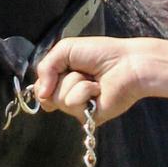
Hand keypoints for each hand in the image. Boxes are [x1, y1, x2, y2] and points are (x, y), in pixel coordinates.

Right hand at [32, 37, 150, 123]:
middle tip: (81, 71)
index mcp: (64, 80)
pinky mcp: (89, 117)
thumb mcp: (65, 49)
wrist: (127, 63)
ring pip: (58, 99)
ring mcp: (79, 108)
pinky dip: (84, 91)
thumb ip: (45, 67)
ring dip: (75, 82)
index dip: (43, 83)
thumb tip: (40, 94)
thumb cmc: (102, 53)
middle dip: (61, 78)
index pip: (40, 89)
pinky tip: (98, 89)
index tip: (54, 73)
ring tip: (93, 79)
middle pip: (46, 96)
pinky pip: (73, 104)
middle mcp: (70, 95)